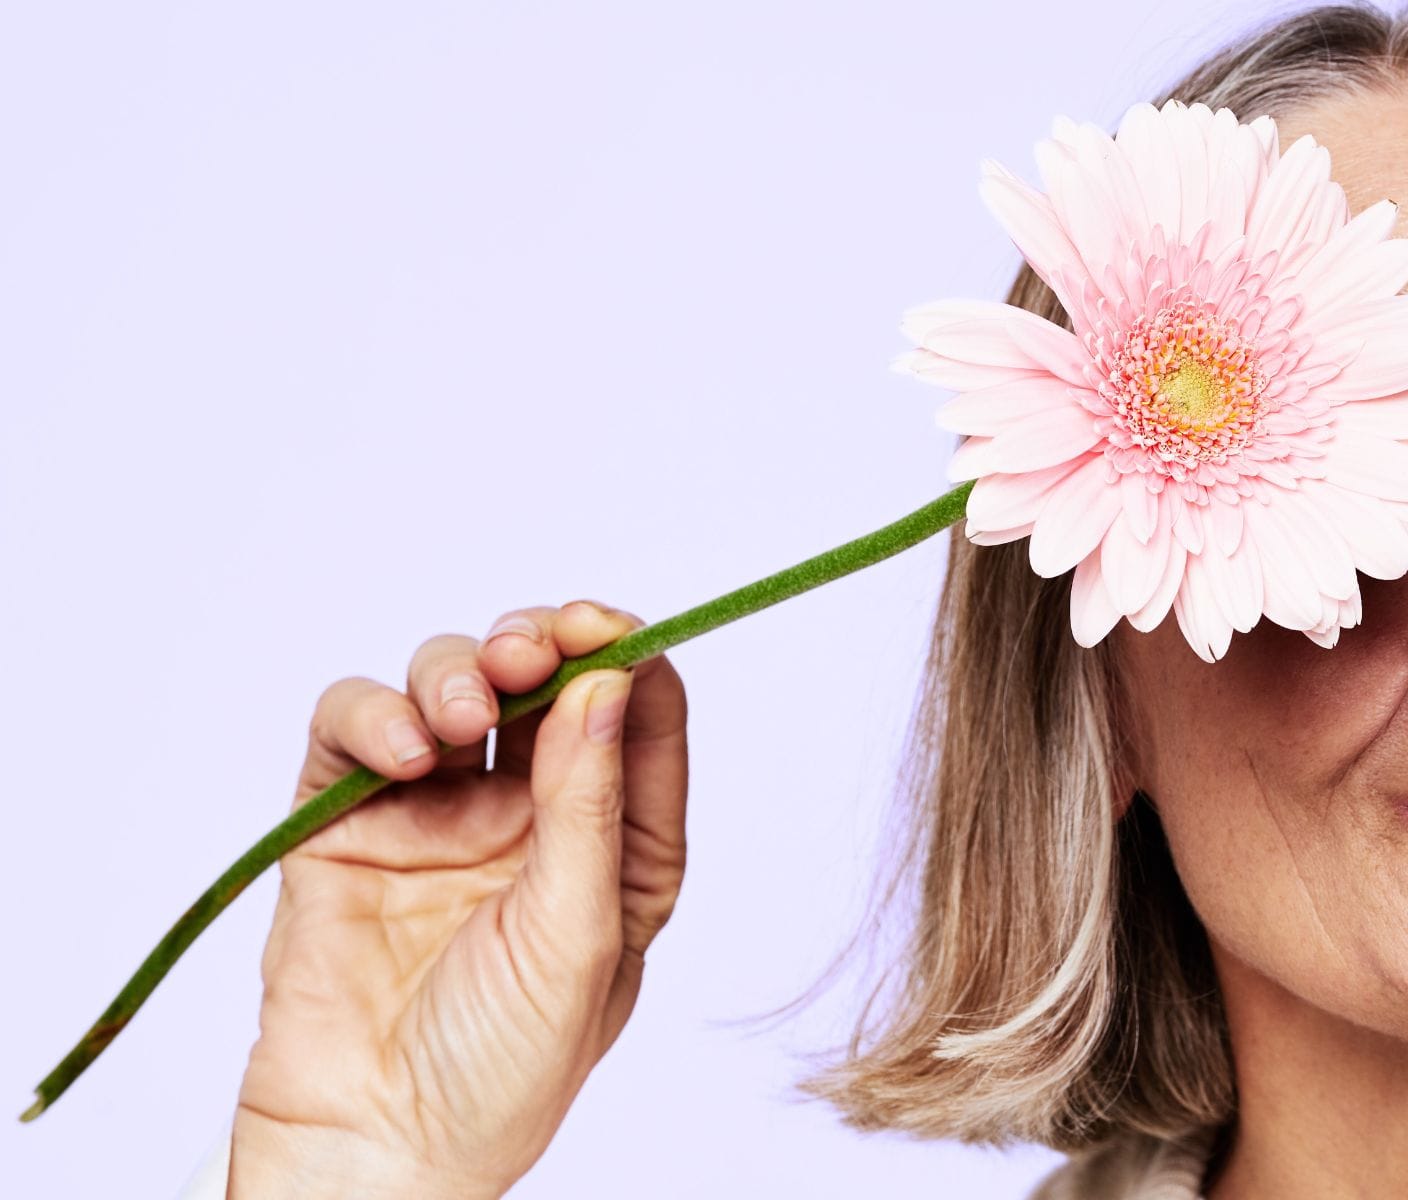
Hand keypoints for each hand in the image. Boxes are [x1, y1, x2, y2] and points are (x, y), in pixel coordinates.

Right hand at [227, 600, 689, 1197]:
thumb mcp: (578, 937)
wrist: (373, 1147)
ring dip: (455, 674)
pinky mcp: (346, 826)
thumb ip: (591, 807)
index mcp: (616, 847)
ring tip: (462, 720)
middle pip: (541, 682)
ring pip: (449, 687)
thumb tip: (611, 681)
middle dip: (536, 644)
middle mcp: (531, 819)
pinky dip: (371, 715)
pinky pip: (354, 733)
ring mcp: (435, 817)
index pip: (636, 718)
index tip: (606, 624)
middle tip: (528, 650)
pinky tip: (401, 753)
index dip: (624, 654)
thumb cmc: (501, 1069)